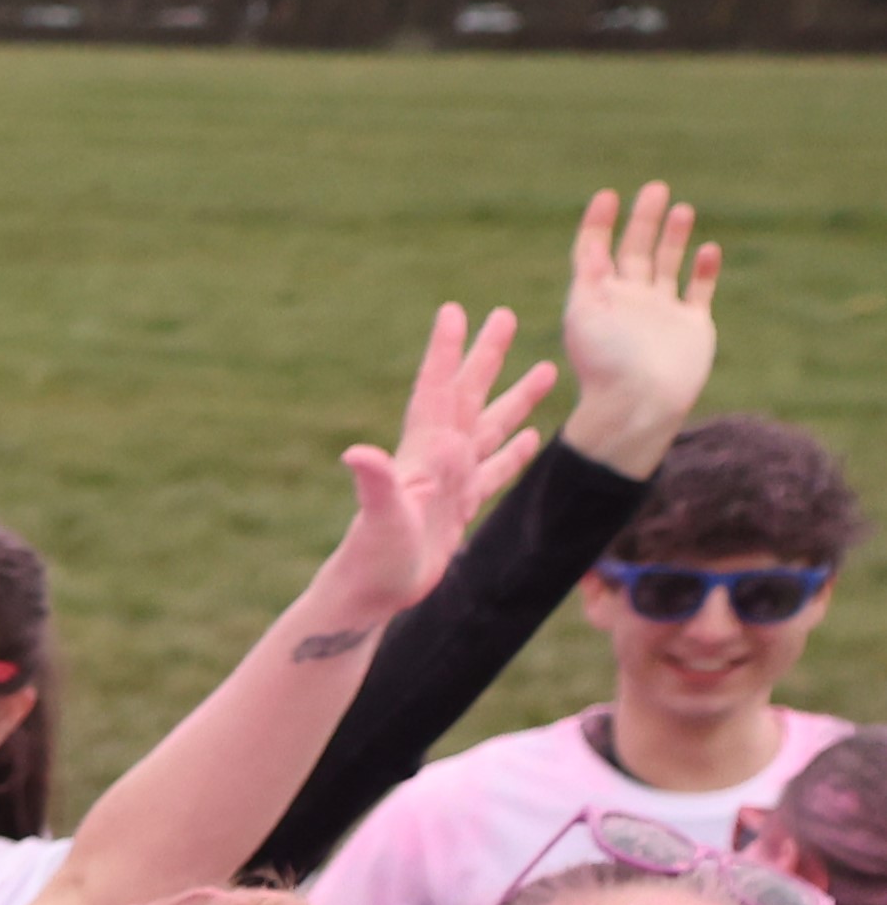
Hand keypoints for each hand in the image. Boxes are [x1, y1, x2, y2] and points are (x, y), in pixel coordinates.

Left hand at [318, 301, 553, 625]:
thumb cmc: (373, 557)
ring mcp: (450, 481)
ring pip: (489, 427)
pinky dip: (512, 451)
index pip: (436, 389)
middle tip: (505, 314)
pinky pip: (494, 470)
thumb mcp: (381, 517)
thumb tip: (357, 453)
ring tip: (547, 367)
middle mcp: (436, 458)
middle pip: (467, 394)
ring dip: (515, 398)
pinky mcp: (460, 506)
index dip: (445, 350)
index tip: (453, 310)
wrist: (373, 594)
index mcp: (422, 451)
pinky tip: (529, 436)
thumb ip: (376, 483)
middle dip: (486, 355)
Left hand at [556, 177, 721, 464]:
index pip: (595, 251)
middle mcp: (629, 301)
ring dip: (672, 238)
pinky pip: (698, 292)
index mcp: (599, 297)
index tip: (607, 195)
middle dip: (643, 220)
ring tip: (679, 208)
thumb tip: (590, 243)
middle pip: (635, 250)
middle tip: (654, 188)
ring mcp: (661, 313)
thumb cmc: (604, 364)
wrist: (639, 404)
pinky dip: (703, 270)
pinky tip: (708, 248)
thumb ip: (589, 276)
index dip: (599, 224)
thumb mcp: (585, 315)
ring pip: (667, 265)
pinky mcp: (691, 327)